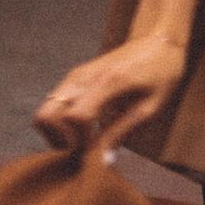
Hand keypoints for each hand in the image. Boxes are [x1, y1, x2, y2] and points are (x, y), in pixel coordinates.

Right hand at [33, 30, 189, 153]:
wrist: (157, 41)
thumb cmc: (160, 74)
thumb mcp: (150, 108)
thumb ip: (122, 133)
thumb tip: (102, 162)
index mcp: (107, 84)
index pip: (74, 118)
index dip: (80, 141)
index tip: (96, 148)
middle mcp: (84, 78)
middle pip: (46, 115)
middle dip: (59, 140)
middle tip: (82, 148)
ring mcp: (76, 76)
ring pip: (45, 110)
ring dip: (57, 132)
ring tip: (83, 139)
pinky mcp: (75, 77)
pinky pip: (54, 103)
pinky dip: (61, 122)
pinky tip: (85, 127)